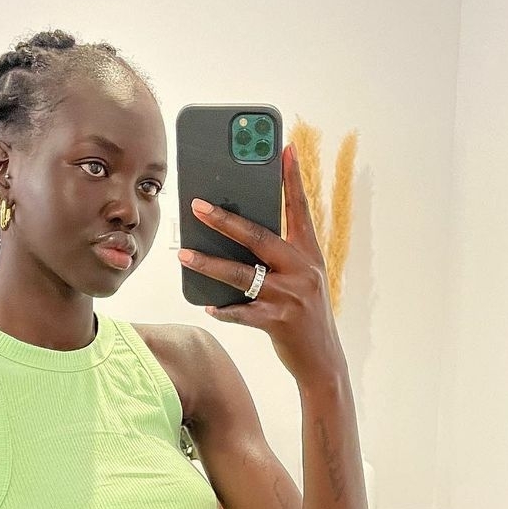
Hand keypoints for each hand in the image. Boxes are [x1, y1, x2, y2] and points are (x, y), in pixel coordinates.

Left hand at [180, 144, 342, 383]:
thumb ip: (279, 257)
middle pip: (260, 237)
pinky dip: (224, 309)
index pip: (299, 209)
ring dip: (210, 265)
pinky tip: (207, 305)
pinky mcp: (279, 322)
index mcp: (309, 254)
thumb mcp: (302, 278)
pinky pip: (243, 312)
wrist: (323, 360)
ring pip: (243, 275)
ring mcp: (291, 296)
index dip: (292, 178)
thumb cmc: (305, 314)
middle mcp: (303, 270)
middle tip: (197, 205)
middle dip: (226, 220)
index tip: (284, 148)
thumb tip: (237, 235)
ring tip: (184, 255)